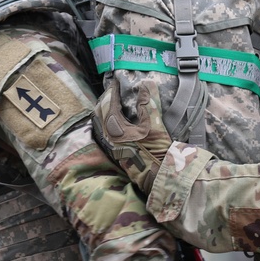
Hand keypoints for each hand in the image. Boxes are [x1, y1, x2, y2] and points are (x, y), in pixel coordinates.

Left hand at [92, 79, 172, 194]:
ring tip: (114, 100)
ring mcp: (111, 144)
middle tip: (113, 89)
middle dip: (106, 99)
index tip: (116, 82)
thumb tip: (146, 83)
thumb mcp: (155, 126)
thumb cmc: (157, 152)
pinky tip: (117, 119)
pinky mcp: (116, 151)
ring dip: (106, 109)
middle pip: (101, 112)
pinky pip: (106, 130)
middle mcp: (109, 136)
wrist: (159, 178)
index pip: (109, 103)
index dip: (112, 91)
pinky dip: (108, 120)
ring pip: (102, 122)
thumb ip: (149, 104)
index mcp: (116, 128)